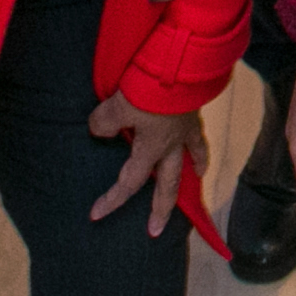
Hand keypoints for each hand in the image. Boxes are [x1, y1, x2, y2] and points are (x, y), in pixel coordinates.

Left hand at [87, 94, 207, 237]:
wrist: (181, 65)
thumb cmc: (149, 89)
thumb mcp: (116, 106)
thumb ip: (104, 122)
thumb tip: (99, 130)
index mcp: (152, 149)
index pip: (129, 182)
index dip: (112, 199)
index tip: (95, 215)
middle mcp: (171, 146)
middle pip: (167, 185)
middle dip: (161, 210)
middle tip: (155, 231)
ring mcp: (186, 131)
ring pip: (189, 162)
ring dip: (187, 178)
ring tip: (192, 185)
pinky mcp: (194, 115)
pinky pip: (199, 139)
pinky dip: (200, 151)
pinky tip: (200, 157)